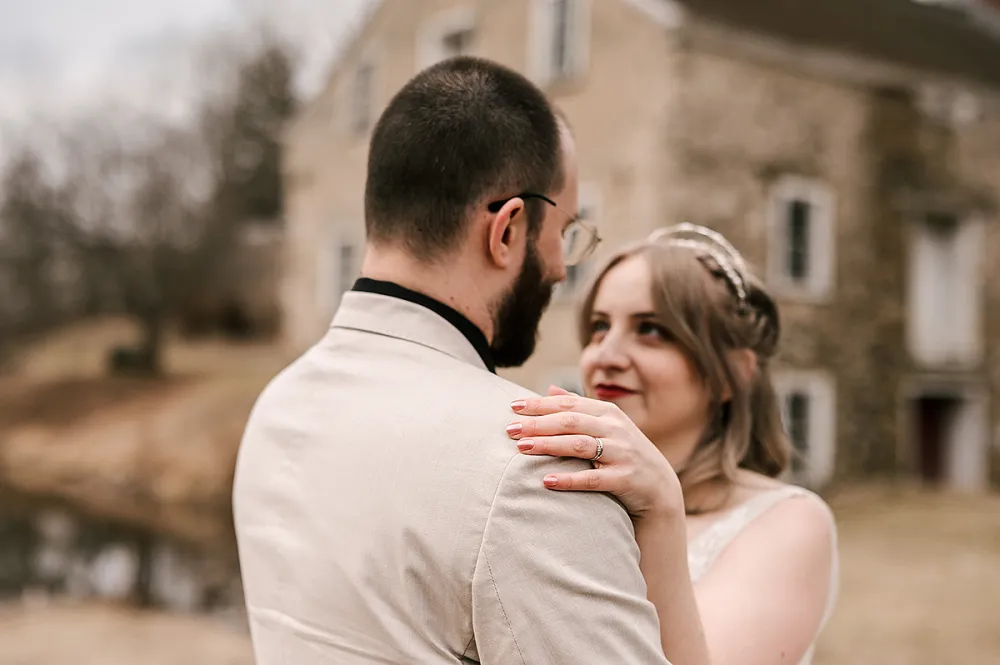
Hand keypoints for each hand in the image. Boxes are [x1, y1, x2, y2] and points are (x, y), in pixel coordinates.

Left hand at [506, 385, 683, 519]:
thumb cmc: (625, 453)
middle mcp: (616, 429)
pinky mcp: (625, 478)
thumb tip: (549, 389)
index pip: (568, 403)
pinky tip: (546, 480)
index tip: (512, 407)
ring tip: (522, 448)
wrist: (659, 487)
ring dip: (548, 446)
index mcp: (608, 413)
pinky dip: (569, 479)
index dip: (539, 404)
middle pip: (570, 422)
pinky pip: (593, 479)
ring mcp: (622, 453)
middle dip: (538, 424)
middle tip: (510, 429)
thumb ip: (579, 408)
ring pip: (579, 446)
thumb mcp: (607, 425)